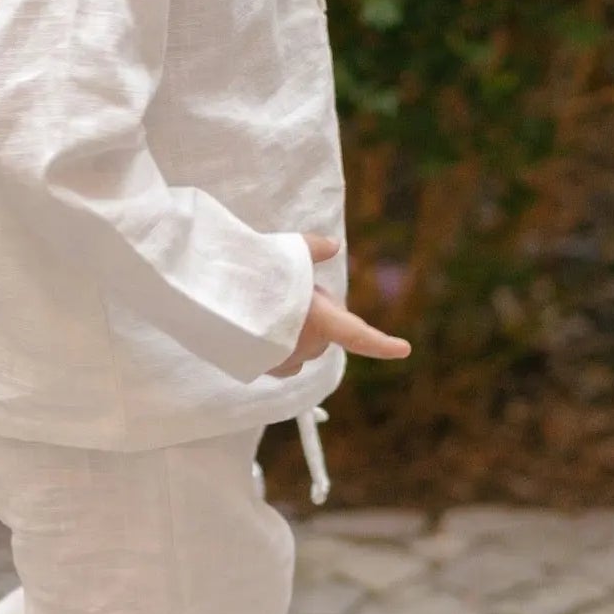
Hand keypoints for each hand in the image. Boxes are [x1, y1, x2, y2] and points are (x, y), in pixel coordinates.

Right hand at [266, 234, 411, 377]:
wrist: (209, 298)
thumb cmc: (253, 275)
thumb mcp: (287, 251)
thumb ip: (313, 249)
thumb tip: (332, 246)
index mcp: (319, 322)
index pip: (359, 335)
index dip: (383, 344)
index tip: (403, 349)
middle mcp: (305, 348)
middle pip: (324, 332)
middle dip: (315, 314)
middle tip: (291, 287)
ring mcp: (281, 362)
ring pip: (300, 345)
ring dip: (294, 328)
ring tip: (267, 301)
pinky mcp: (258, 367)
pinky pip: (278, 357)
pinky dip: (274, 342)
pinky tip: (255, 322)